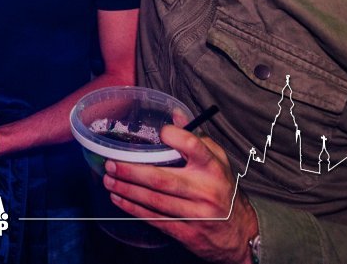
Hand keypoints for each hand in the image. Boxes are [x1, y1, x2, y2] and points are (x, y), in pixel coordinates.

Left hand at [102, 125, 258, 263]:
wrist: (238, 232)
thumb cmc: (222, 189)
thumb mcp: (217, 160)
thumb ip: (196, 138)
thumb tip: (174, 114)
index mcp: (212, 168)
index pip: (194, 146)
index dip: (176, 136)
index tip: (160, 132)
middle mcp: (205, 190)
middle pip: (162, 179)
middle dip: (132, 171)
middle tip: (111, 164)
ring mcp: (196, 213)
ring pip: (155, 200)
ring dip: (127, 190)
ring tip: (108, 181)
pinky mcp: (187, 232)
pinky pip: (156, 219)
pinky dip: (134, 209)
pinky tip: (119, 199)